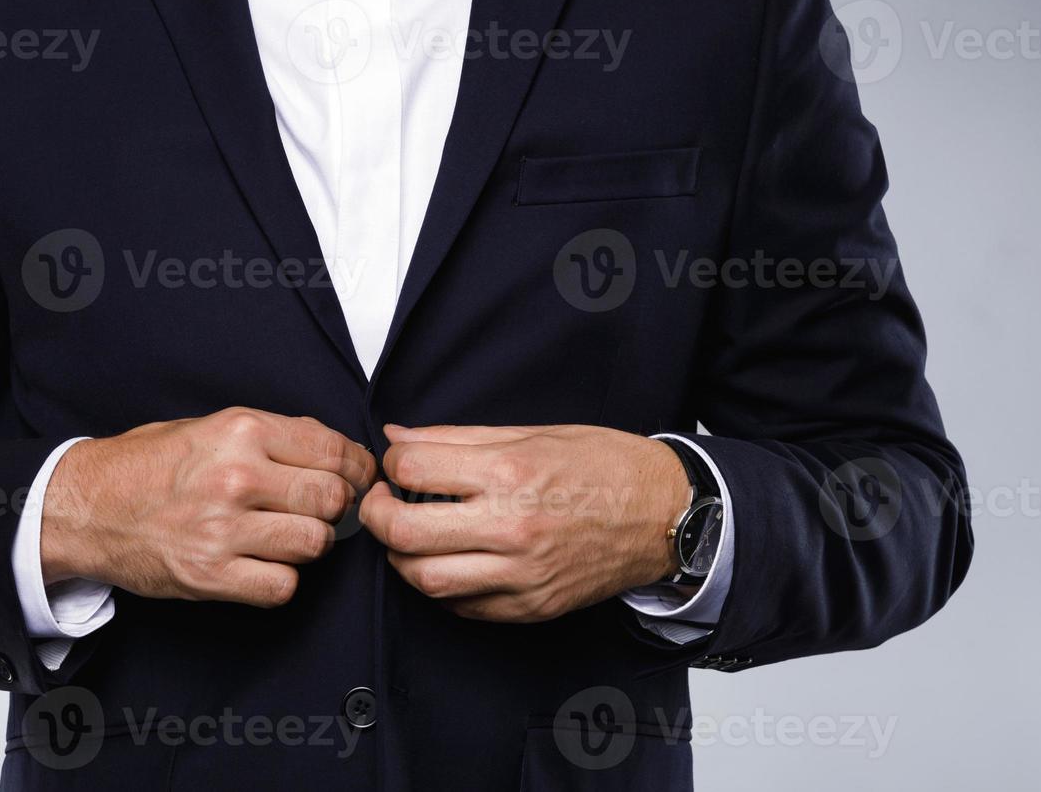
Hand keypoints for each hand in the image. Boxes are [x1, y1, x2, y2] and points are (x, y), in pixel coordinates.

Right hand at [41, 408, 375, 606]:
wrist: (86, 507)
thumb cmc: (148, 464)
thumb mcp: (210, 426)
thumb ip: (272, 435)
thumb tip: (334, 450)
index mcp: (240, 430)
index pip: (332, 450)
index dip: (358, 467)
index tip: (361, 477)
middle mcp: (236, 477)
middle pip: (332, 498)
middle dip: (339, 506)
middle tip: (325, 510)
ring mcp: (223, 529)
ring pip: (313, 543)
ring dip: (309, 543)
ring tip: (286, 534)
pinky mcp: (211, 575)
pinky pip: (282, 585)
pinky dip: (281, 579)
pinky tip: (263, 565)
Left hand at [360, 424, 691, 621]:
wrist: (665, 514)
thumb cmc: (604, 465)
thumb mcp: (533, 432)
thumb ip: (456, 438)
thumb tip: (397, 438)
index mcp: (511, 472)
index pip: (413, 470)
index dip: (391, 463)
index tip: (397, 464)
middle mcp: (512, 526)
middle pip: (403, 532)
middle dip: (375, 515)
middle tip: (380, 503)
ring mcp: (521, 574)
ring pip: (424, 579)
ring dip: (401, 557)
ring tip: (408, 536)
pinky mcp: (530, 606)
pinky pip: (461, 606)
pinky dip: (441, 586)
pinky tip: (447, 561)